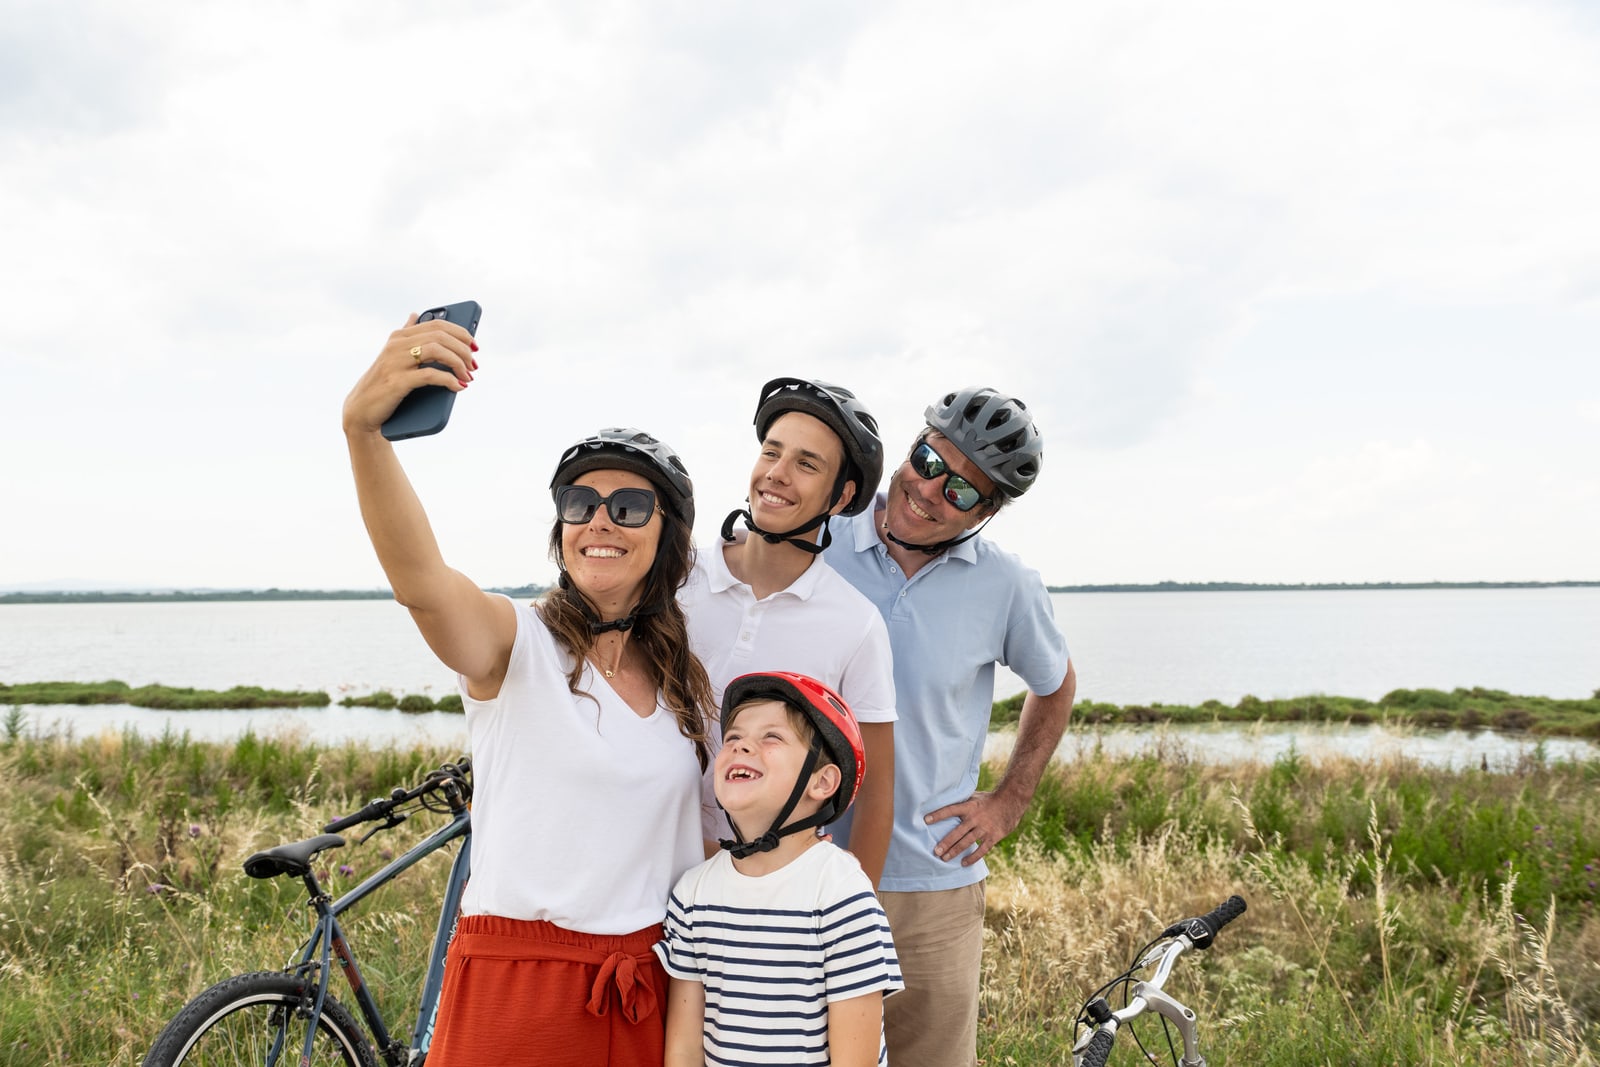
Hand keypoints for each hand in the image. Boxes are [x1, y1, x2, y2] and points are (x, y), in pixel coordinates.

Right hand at [342, 313, 477, 435]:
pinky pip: (430, 375)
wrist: (362, 410)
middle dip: (463, 350)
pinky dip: (449, 380)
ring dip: (459, 363)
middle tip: (474, 365)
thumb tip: (415, 314)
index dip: (461, 333)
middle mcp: (396, 345)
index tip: (474, 346)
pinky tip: (458, 386)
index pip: (437, 325)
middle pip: (440, 336)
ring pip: (437, 350)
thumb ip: (406, 334)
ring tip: (468, 376)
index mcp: (399, 336)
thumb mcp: (393, 355)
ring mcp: (395, 362)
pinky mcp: (397, 382)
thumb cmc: (383, 382)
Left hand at [925, 790, 1025, 866]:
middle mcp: (975, 818)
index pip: (950, 810)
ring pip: (967, 842)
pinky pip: (981, 850)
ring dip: (955, 851)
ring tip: (944, 858)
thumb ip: (962, 801)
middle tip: (935, 851)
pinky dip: (972, 857)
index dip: (938, 814)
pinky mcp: (993, 837)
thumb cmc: (989, 799)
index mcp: (969, 806)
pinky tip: (963, 863)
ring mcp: (984, 828)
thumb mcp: (975, 796)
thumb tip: (945, 801)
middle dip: (945, 842)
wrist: (1011, 801)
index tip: (926, 820)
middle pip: (957, 832)